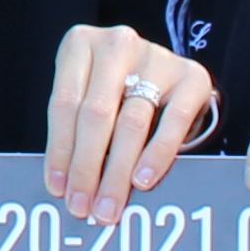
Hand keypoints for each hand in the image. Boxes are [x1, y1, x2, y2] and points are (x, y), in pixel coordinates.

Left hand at [44, 23, 214, 223]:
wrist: (170, 71)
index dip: (59, 150)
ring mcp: (157, 57)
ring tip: (108, 205)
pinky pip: (173, 122)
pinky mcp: (192, 76)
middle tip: (82, 207)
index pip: (63, 104)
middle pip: (96, 114)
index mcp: (80, 43)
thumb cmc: (116, 90)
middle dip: (86, 167)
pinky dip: (155, 155)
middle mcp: (118, 43)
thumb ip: (75, 128)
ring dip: (117, 171)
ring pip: (131, 122)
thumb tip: (64, 186)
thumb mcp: (87, 93)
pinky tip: (142, 181)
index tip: (57, 189)